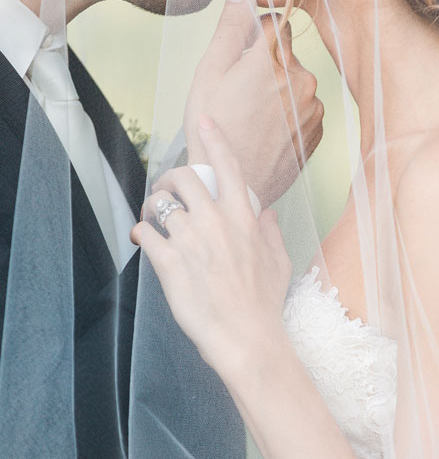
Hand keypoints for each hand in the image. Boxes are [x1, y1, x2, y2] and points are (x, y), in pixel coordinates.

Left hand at [132, 115, 292, 383]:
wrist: (245, 337)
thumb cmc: (264, 305)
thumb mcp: (279, 263)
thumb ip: (271, 232)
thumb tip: (267, 213)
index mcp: (244, 219)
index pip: (228, 167)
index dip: (214, 139)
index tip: (204, 121)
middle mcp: (216, 223)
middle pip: (184, 177)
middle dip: (170, 177)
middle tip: (166, 190)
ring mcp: (191, 241)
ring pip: (160, 203)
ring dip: (152, 206)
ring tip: (152, 218)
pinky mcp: (169, 262)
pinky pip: (145, 233)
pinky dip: (140, 233)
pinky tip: (143, 240)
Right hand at [184, 0, 323, 206]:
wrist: (233, 184)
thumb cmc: (213, 128)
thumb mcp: (210, 72)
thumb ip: (231, 26)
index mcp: (273, 58)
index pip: (274, 23)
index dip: (255, 36)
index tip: (241, 56)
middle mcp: (301, 77)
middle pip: (285, 54)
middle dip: (265, 66)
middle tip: (240, 95)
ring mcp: (313, 106)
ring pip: (295, 82)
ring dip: (278, 92)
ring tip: (252, 118)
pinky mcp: (318, 129)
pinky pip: (304, 108)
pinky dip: (288, 115)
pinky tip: (267, 132)